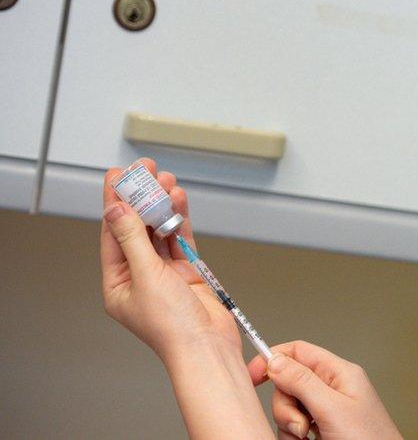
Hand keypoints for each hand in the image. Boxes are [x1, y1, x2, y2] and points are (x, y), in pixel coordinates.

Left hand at [100, 157, 239, 361]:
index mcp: (118, 283)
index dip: (115, 202)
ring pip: (159, 229)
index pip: (112, 233)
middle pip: (136, 227)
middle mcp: (139, 276)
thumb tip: (116, 211)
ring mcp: (165, 273)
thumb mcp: (146, 277)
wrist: (207, 345)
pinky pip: (180, 238)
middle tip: (144, 170)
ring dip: (162, 204)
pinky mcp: (188, 271)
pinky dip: (179, 219)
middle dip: (140, 197)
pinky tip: (178, 200)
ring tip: (165, 180)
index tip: (118, 176)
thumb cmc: (173, 327)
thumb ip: (132, 240)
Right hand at [247, 341, 401, 439]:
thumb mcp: (333, 408)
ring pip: (289, 409)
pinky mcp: (320, 431)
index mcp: (340, 373)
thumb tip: (275, 360)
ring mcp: (326, 412)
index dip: (273, 359)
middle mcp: (332, 389)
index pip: (299, 352)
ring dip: (291, 426)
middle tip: (301, 425)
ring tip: (309, 438)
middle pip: (289, 384)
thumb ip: (303, 382)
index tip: (252, 375)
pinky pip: (293, 429)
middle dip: (286, 406)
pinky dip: (295, 438)